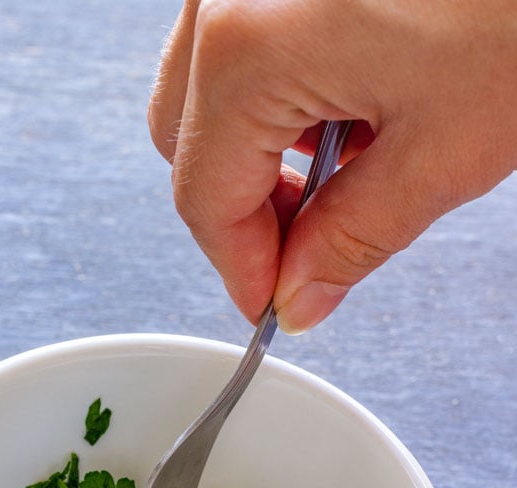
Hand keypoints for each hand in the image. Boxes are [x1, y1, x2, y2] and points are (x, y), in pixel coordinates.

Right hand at [149, 0, 516, 326]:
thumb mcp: (444, 149)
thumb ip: (353, 238)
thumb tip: (297, 296)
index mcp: (249, 48)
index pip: (205, 199)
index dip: (242, 268)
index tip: (276, 301)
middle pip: (186, 143)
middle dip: (246, 208)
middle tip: (315, 241)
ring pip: (210, 94)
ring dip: (264, 149)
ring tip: (356, 155)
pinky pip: (243, 43)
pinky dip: (282, 91)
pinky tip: (354, 97)